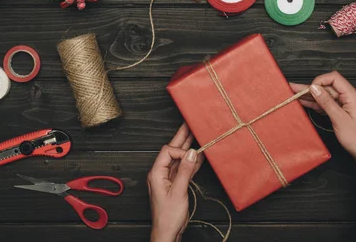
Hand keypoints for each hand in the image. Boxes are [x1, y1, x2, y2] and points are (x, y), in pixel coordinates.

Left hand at [148, 123, 204, 241]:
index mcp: (156, 173)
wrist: (167, 232)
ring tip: (196, 135)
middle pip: (172, 151)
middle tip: (190, 124)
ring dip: (188, 149)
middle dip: (182, 138)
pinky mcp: (175, 184)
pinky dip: (191, 162)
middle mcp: (160, 173)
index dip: (180, 150)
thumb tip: (192, 153)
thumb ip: (185, 171)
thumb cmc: (168, 216)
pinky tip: (199, 156)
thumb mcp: (178, 192)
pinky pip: (183, 169)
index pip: (167, 151)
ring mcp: (168, 178)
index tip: (192, 156)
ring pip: (179, 159)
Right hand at [290, 71, 355, 167]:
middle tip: (294, 89)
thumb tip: (315, 88)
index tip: (308, 89)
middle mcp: (352, 96)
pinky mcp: (346, 110)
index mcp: (353, 95)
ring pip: (328, 96)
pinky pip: (331, 104)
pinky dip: (320, 104)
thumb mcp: (339, 119)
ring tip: (296, 95)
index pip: (334, 78)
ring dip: (313, 96)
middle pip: (329, 87)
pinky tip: (307, 103)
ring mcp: (349, 103)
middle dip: (312, 89)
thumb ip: (326, 102)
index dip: (319, 81)